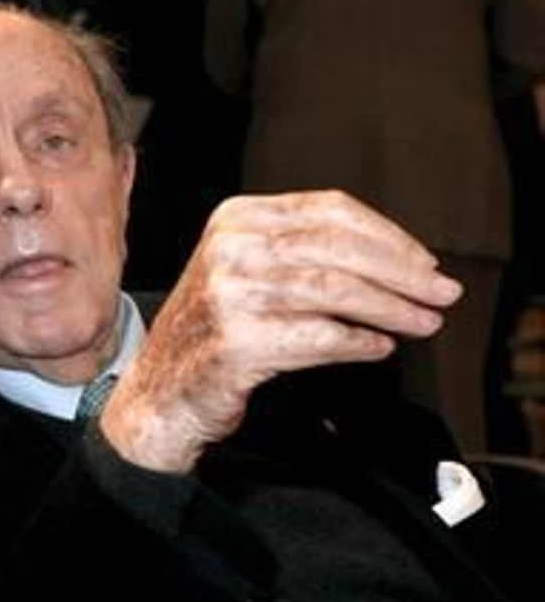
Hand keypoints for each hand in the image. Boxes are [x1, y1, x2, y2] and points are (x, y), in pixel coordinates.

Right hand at [100, 191, 461, 473]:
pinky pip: (320, 338)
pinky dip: (358, 343)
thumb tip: (398, 262)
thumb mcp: (246, 270)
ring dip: (391, 309)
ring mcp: (230, 294)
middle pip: (340, 249)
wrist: (160, 390)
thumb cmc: (213, 332)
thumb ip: (303, 253)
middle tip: (441, 294)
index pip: (330, 211)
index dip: (389, 236)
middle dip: (403, 273)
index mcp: (236, 218)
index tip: (425, 261)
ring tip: (422, 323)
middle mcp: (230, 249)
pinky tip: (377, 347)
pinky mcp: (238, 342)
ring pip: (336, 291)